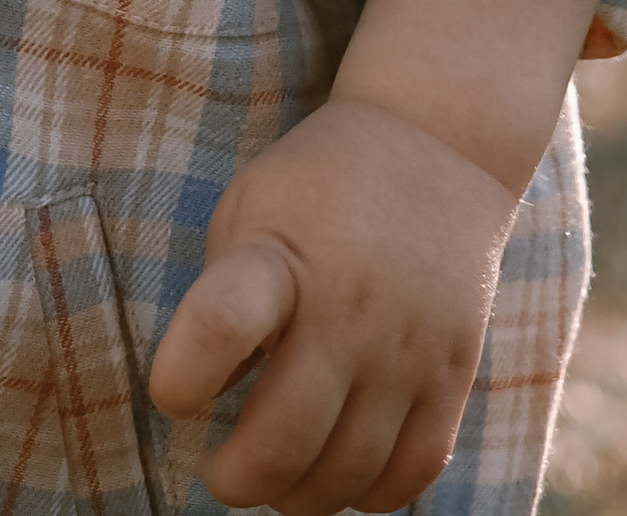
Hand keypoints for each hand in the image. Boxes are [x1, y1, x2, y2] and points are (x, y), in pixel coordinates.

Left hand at [148, 96, 514, 515]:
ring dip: (298, 496)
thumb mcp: (250, 210)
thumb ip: (223, 300)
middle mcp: (347, 307)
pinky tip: (340, 473)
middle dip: (238, 478)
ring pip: (348, 472)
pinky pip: (412, 475)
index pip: (222, 323)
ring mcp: (408, 347)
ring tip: (277, 477)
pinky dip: (367, 496)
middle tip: (222, 470)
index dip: (183, 376)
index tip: (173, 395)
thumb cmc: (319, 186)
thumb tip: (208, 402)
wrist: (436, 146)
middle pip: (286, 436)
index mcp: (279, 255)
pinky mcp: (453, 374)